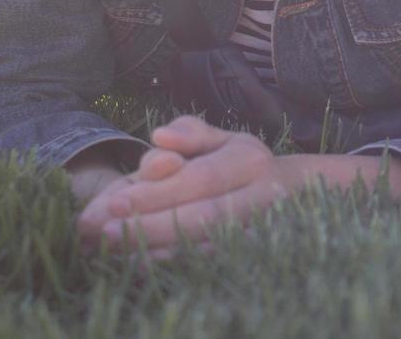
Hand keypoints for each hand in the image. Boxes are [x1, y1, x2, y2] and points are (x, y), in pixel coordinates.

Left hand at [76, 116, 302, 257]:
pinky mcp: (255, 253)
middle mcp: (262, 195)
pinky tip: (145, 264)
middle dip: (153, 225)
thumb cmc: (238, 160)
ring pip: (210, 245)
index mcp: (249, 160)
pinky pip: (214, 264)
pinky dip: (179, 266)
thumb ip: (188, 133)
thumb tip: (159, 136)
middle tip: (108, 232)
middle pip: (204, 215)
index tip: (116, 202)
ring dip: (162, 251)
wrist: (292, 191)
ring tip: (120, 252)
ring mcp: (263, 228)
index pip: (200, 178)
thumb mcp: (219, 138)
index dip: (159, 192)